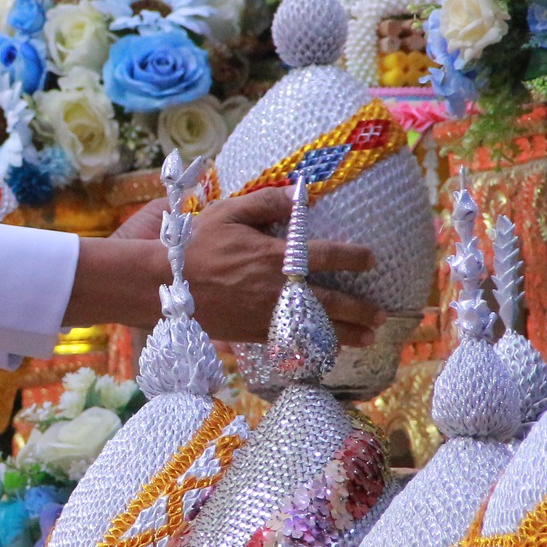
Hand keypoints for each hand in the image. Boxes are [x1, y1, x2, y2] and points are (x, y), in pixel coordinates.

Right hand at [183, 187, 381, 346]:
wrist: (163, 285)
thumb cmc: (195, 244)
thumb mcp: (229, 211)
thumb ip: (266, 202)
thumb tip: (298, 196)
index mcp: (275, 256)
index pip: (326, 256)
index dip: (353, 257)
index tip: (371, 259)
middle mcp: (277, 289)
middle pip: (330, 302)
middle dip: (360, 310)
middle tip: (382, 317)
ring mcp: (265, 315)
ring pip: (315, 328)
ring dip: (345, 335)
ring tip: (367, 339)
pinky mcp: (251, 333)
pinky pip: (290, 342)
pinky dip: (312, 347)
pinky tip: (325, 350)